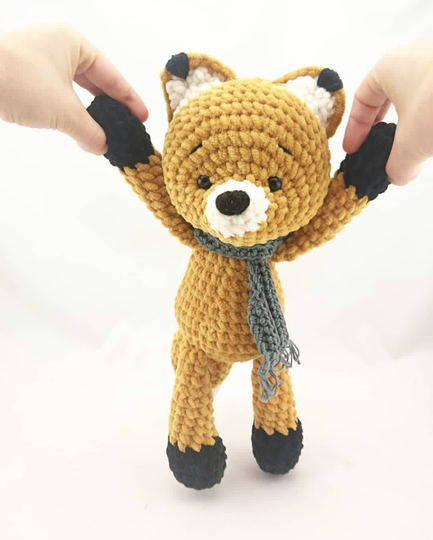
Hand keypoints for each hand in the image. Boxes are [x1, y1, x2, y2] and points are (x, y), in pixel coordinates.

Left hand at [0, 22, 147, 154]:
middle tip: (127, 128)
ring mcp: (40, 61)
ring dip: (90, 114)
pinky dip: (71, 113)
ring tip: (106, 133)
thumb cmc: (19, 81)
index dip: (129, 99)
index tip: (142, 119)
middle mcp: (59, 47)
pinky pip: (59, 95)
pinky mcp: (25, 76)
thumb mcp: (64, 111)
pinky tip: (79, 130)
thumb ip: (90, 132)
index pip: (111, 75)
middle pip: (95, 81)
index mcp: (73, 43)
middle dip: (111, 107)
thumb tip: (103, 147)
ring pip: (76, 90)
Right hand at [343, 40, 432, 184]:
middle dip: (382, 129)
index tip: (354, 152)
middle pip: (388, 98)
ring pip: (415, 100)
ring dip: (408, 128)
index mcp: (389, 66)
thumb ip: (396, 167)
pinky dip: (429, 122)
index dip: (355, 130)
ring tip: (410, 153)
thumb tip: (398, 177)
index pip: (362, 99)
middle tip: (379, 152)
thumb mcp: (410, 146)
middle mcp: (414, 58)